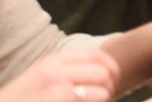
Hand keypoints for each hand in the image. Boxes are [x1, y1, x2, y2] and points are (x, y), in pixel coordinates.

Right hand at [0, 48, 119, 101]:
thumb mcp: (38, 79)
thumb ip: (63, 72)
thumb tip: (96, 74)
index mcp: (52, 60)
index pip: (95, 54)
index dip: (111, 66)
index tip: (114, 80)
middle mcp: (55, 70)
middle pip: (103, 72)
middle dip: (109, 88)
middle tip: (105, 98)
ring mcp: (58, 89)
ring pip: (102, 92)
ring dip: (102, 101)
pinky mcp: (60, 101)